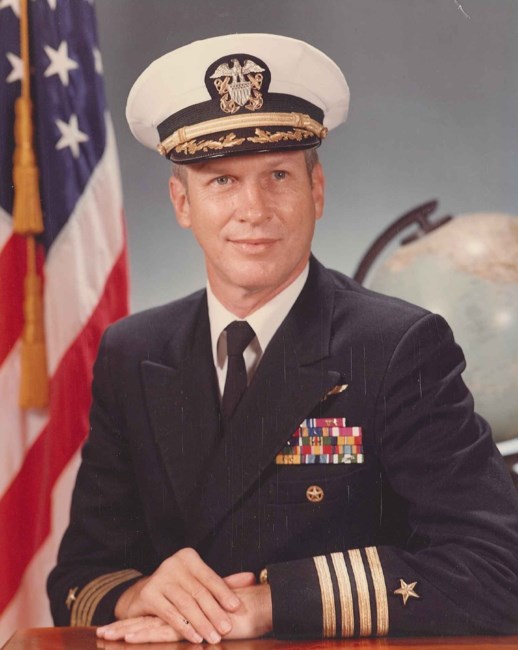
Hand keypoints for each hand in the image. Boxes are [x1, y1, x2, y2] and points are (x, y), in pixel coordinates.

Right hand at [99, 547, 254, 643]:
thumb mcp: (199, 583)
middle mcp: (173, 564)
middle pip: (198, 592)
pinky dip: (184, 627)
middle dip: (215, 612)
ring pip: (185, 604)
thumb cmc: (178, 589)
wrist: (142, 594)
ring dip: (202, 623)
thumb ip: (223, 583)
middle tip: (227, 629)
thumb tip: (252, 578)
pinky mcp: (148, 594)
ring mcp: (159, 578)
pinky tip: (195, 637)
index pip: (209, 577)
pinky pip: (170, 614)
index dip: (224, 593)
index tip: (237, 608)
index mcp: (188, 557)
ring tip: (214, 637)